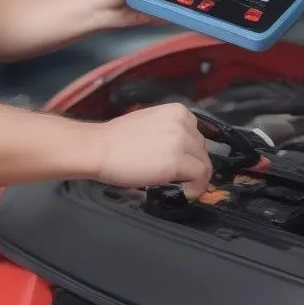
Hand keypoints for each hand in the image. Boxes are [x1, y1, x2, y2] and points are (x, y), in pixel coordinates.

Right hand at [92, 103, 211, 198]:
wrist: (100, 148)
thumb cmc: (116, 138)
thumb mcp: (150, 123)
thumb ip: (169, 131)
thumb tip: (179, 150)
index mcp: (177, 111)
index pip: (197, 134)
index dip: (191, 152)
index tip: (183, 164)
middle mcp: (183, 123)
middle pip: (202, 149)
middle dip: (193, 165)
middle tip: (179, 179)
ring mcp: (181, 141)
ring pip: (204, 164)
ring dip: (196, 178)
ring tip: (182, 187)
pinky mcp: (177, 161)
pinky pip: (200, 177)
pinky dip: (197, 188)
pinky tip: (185, 193)